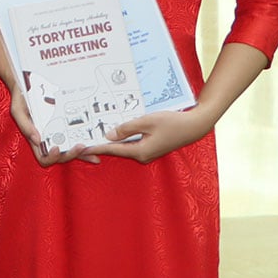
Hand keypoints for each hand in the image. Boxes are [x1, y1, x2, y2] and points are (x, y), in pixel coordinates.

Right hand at [7, 83, 88, 167]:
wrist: (28, 84)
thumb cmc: (22, 98)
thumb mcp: (18, 110)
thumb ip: (25, 126)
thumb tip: (37, 140)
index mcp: (35, 139)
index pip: (43, 158)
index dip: (51, 157)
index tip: (56, 148)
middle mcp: (48, 140)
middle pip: (61, 157)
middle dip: (71, 154)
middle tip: (80, 146)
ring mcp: (58, 134)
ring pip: (71, 150)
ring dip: (83, 153)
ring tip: (93, 148)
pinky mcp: (66, 127)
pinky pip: (77, 138)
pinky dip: (86, 143)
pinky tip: (95, 143)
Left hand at [89, 107, 213, 163]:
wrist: (194, 126)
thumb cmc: (172, 122)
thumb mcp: (146, 122)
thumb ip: (126, 129)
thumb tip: (109, 136)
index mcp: (140, 151)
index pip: (113, 149)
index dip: (97, 147)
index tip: (83, 147)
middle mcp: (143, 155)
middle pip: (117, 149)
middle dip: (103, 142)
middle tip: (86, 136)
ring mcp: (148, 153)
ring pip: (125, 146)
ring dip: (113, 139)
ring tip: (97, 131)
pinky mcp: (152, 148)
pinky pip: (133, 143)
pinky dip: (124, 137)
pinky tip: (117, 130)